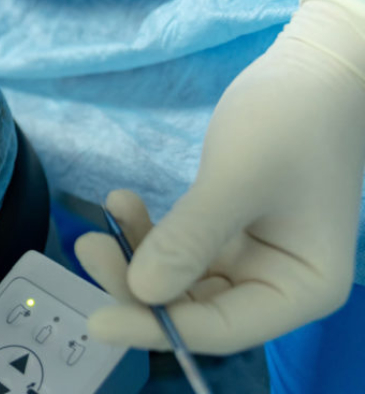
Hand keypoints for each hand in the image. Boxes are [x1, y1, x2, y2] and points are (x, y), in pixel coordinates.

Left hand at [75, 0, 364, 353]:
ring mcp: (252, 260)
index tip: (94, 319)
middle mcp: (279, 284)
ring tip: (104, 217)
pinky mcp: (228, 234)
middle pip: (194, 309)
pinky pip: (178, 249)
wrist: (311, 68)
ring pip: (178, 281)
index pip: (220, 329)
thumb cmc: (288, 119)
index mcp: (302, 286)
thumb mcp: (237, 178)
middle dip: (137, 284)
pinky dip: (148, 231)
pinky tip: (122, 201)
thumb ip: (190, 239)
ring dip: (136, 254)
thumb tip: (141, 291)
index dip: (155, 327)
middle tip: (87, 246)